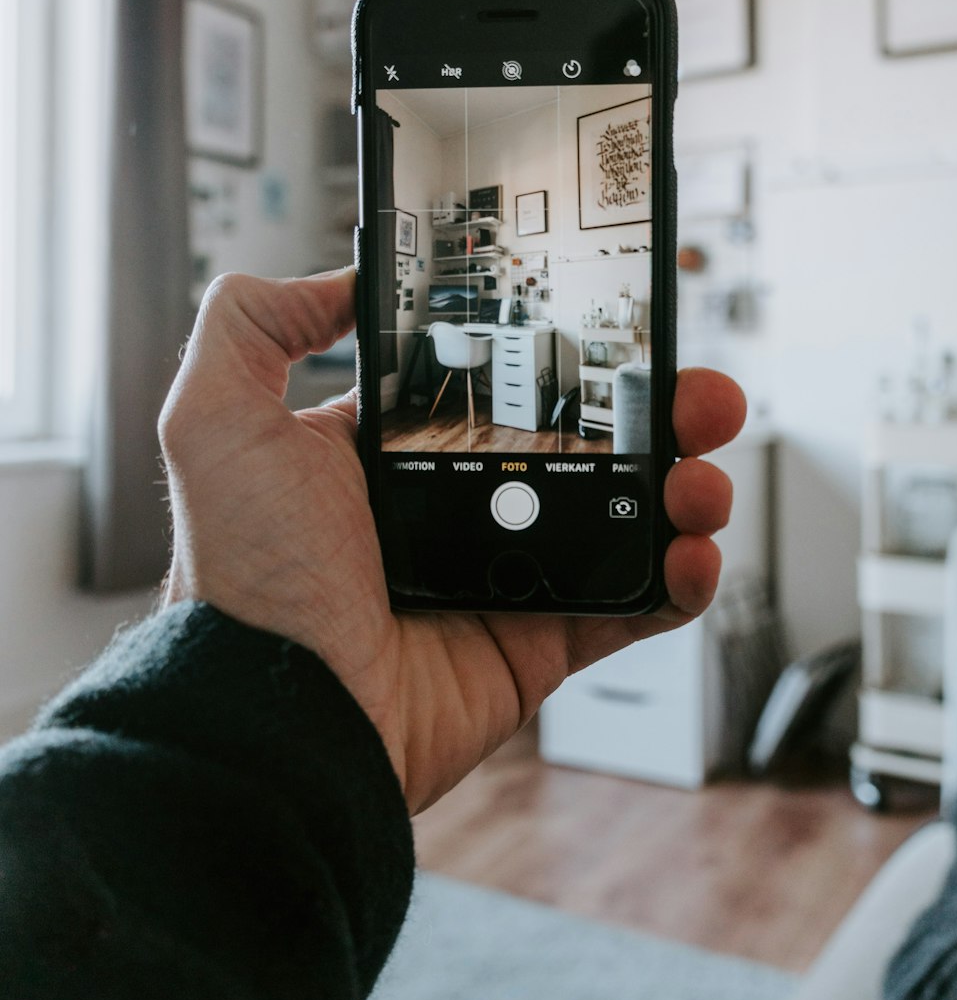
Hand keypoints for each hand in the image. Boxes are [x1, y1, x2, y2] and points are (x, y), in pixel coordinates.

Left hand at [160, 270, 744, 813]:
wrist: (278, 720)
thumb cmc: (244, 578)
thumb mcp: (215, 421)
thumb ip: (253, 324)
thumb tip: (332, 279)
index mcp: (399, 453)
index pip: (504, 381)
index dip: (565, 351)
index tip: (615, 322)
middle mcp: (460, 506)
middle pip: (587, 442)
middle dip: (656, 411)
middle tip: (696, 394)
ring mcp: (508, 574)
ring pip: (625, 515)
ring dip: (682, 486)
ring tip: (698, 479)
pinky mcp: (540, 641)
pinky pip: (632, 604)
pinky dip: (680, 579)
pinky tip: (690, 553)